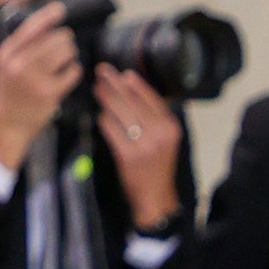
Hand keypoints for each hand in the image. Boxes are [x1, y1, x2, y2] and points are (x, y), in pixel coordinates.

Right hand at [0, 0, 81, 174]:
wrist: (9, 126)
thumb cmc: (11, 94)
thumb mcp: (6, 66)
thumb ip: (20, 47)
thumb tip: (46, 26)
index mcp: (6, 53)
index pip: (31, 27)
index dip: (48, 16)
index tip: (61, 8)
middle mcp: (19, 63)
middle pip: (54, 38)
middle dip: (64, 41)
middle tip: (66, 48)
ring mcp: (34, 78)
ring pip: (65, 52)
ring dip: (71, 55)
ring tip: (66, 62)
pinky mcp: (50, 92)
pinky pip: (72, 72)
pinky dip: (74, 71)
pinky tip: (68, 75)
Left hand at [95, 62, 184, 231]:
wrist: (155, 197)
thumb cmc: (157, 165)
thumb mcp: (165, 138)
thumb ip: (153, 115)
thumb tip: (130, 86)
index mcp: (170, 126)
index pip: (150, 96)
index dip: (132, 82)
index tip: (121, 73)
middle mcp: (159, 133)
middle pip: (132, 99)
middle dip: (114, 83)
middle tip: (101, 72)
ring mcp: (143, 144)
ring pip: (119, 111)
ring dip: (106, 97)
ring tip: (98, 89)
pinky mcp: (127, 155)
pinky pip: (110, 128)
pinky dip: (104, 120)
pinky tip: (101, 116)